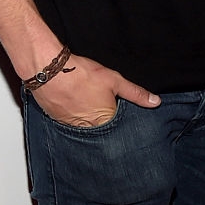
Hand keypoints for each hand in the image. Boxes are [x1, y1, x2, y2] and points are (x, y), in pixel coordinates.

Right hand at [30, 54, 160, 127]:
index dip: (121, 126)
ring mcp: (72, 128)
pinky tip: (75, 106)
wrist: (49, 71)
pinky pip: (71, 125)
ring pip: (86, 130)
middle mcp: (88, 131)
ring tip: (88, 106)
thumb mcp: (114, 80)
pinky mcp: (58, 122)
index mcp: (104, 123)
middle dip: (105, 126)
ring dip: (89, 123)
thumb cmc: (81, 74)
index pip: (118, 132)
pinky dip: (75, 118)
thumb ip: (135, 93)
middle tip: (102, 110)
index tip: (122, 120)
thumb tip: (155, 102)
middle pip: (101, 133)